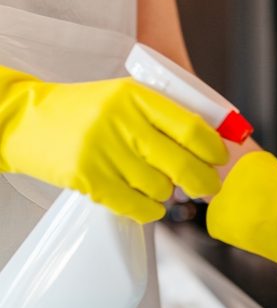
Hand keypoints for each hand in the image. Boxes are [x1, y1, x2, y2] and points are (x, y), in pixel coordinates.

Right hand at [0, 65, 227, 222]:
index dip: (214, 150)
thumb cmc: (82, 111)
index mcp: (136, 96)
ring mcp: (105, 151)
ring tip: (157, 185)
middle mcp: (122, 122)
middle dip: (204, 181)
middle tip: (207, 186)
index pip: (192, 128)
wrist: (26, 121)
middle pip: (183, 164)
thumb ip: (161, 116)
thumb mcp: (123, 98)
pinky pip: (138, 207)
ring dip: (167, 194)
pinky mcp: (90, 179)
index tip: (220, 160)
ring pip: (161, 189)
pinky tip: (147, 204)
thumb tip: (209, 146)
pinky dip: (150, 211)